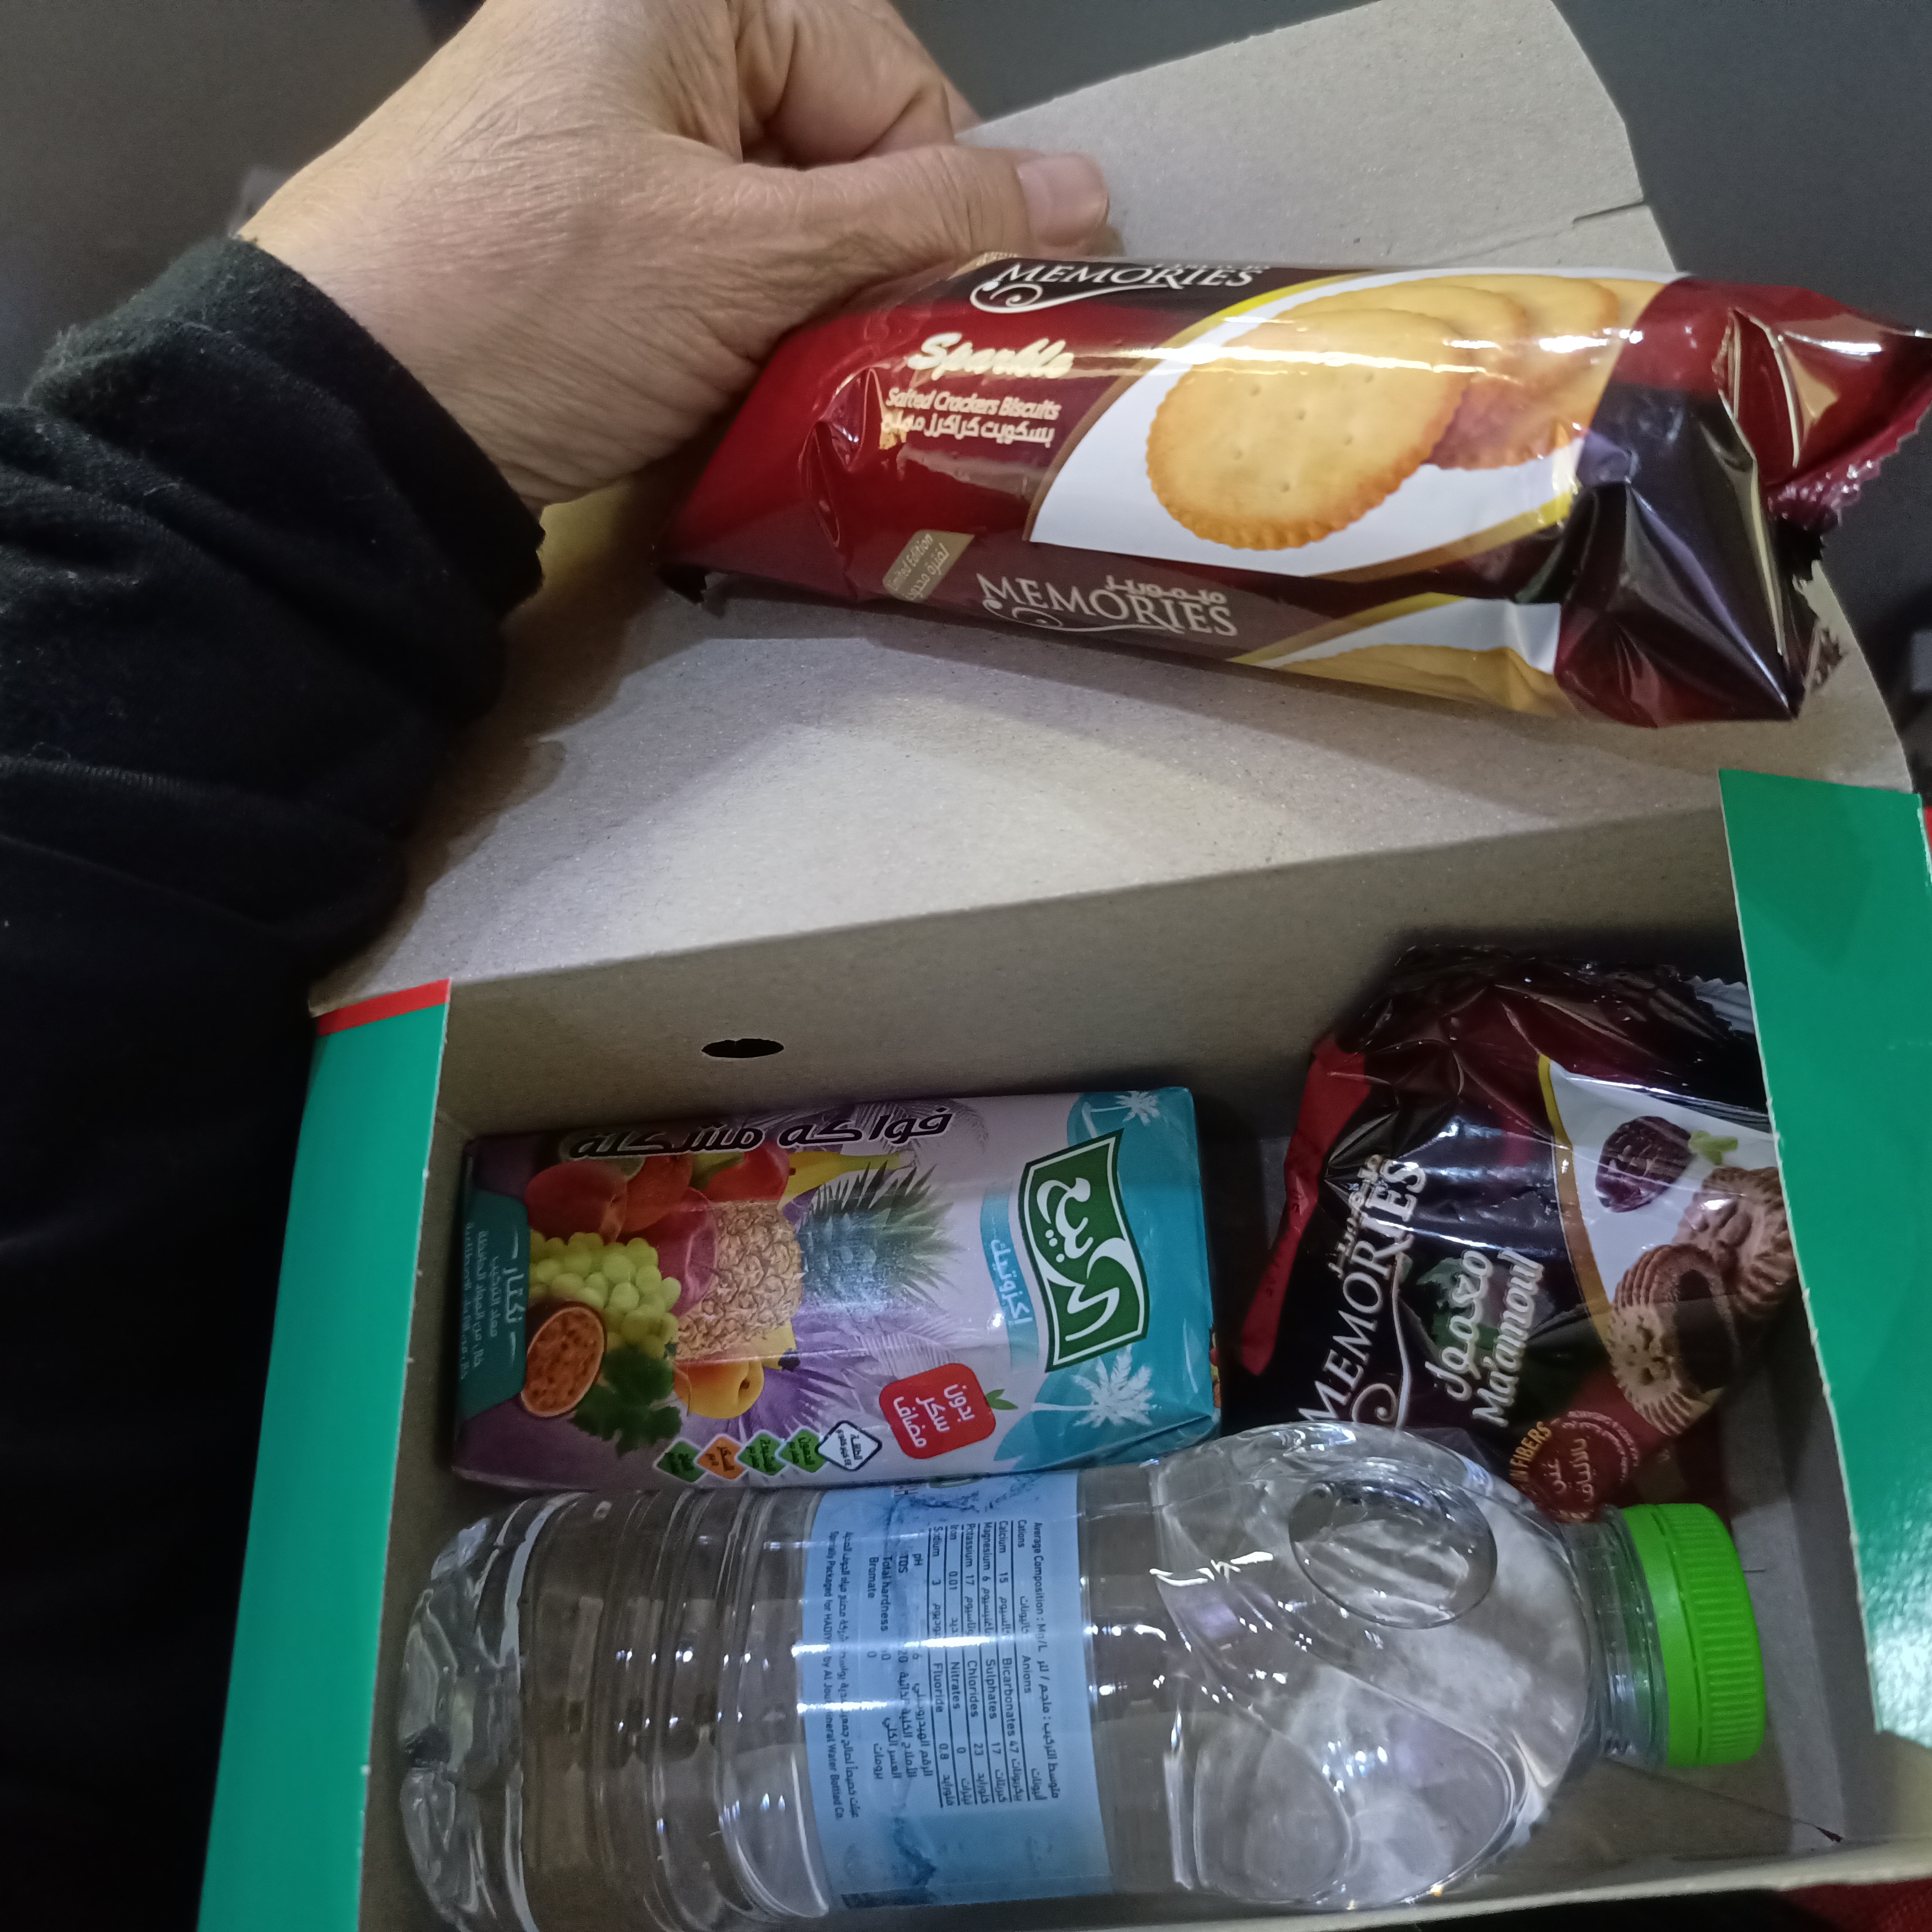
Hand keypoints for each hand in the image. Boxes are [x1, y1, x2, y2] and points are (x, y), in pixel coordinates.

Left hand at [243, 0, 1107, 508]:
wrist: (344, 420)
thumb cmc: (547, 305)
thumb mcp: (754, 258)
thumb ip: (926, 221)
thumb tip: (1089, 192)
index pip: (891, 83)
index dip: (937, 208)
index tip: (944, 321)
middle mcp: (643, 35)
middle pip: (839, 148)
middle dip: (868, 264)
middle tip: (868, 367)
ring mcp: (602, 131)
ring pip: (781, 216)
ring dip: (809, 308)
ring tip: (795, 383)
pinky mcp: (576, 223)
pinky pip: (711, 255)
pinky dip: (742, 324)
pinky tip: (734, 382)